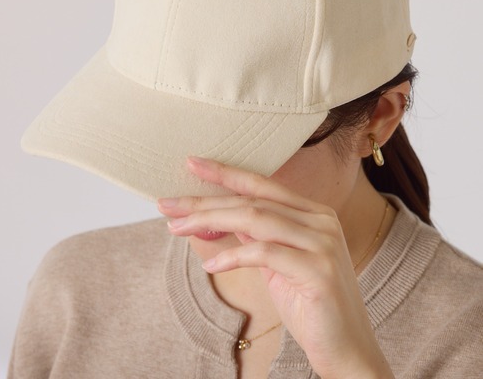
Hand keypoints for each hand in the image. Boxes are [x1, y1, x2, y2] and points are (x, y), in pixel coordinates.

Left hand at [158, 157, 393, 378]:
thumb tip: (220, 215)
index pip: (262, 184)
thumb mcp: (278, 263)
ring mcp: (323, 243)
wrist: (346, 349)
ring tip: (178, 227)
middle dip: (205, 200)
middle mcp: (321, 220)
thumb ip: (257, 235)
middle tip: (168, 204)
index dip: (225, 172)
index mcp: (313, 213)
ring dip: (210, 221)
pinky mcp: (318, 270)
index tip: (191, 164)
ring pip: (255, 219)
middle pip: (253, 200)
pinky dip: (232, 257)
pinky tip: (210, 265)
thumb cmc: (309, 304)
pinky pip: (264, 254)